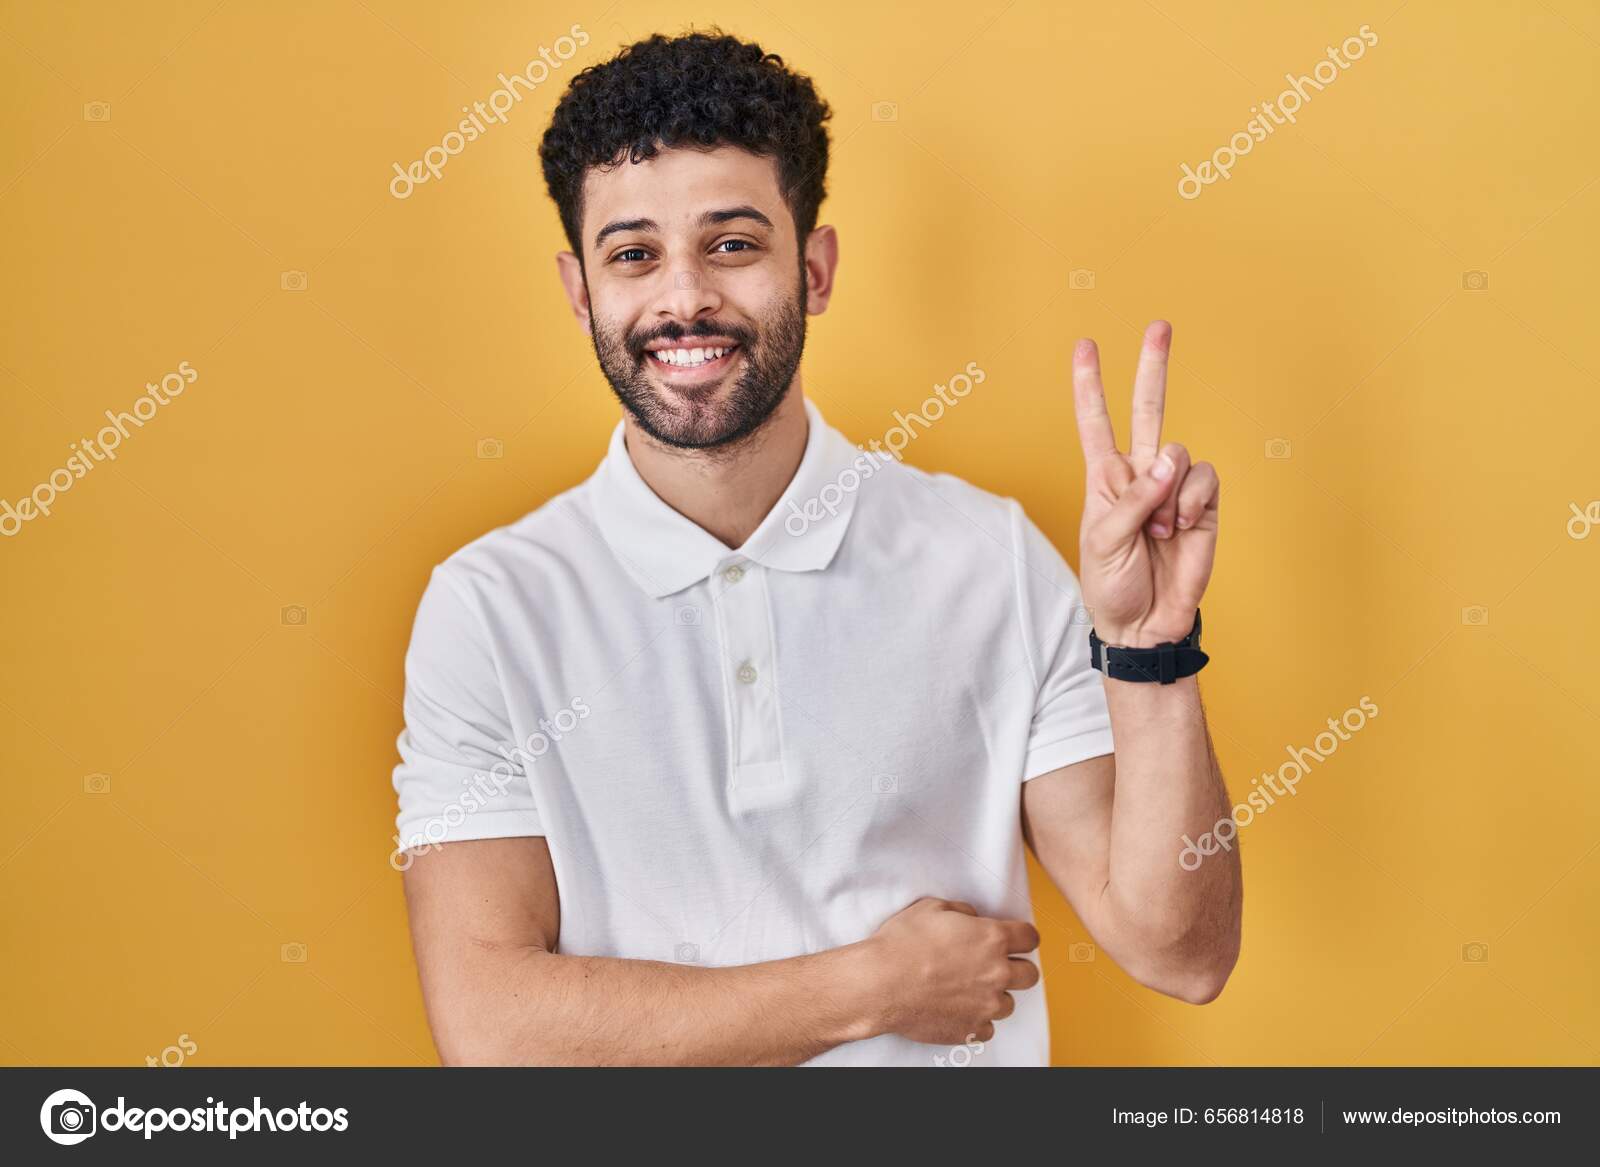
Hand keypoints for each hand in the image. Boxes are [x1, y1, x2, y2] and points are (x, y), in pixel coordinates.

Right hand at [859, 897, 1040, 1045]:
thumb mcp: (931, 908)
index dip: (1022, 938)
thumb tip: (973, 917)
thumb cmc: (901, 944)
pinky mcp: (972, 1030)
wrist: (879, 984)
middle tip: (994, 967)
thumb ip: (962, 910)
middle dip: (1016, 969)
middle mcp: (996, 973)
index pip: (1031, 938)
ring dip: (993, 996)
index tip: (1016, 941)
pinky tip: (956, 1008)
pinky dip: (976, 1020)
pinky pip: (987, 1028)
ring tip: (967, 990)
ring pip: (1008, 1004)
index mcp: (991, 939)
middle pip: (1030, 975)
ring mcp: (986, 1005)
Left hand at [1071, 321, 1218, 647]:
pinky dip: (1191, 501)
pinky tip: (1180, 528)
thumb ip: (1132, 500)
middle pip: (1147, 411)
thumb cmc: (1112, 585)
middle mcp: (1139, 475)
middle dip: (1152, 369)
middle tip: (1159, 327)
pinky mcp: (1203, 505)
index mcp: (1105, 478)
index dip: (1089, 385)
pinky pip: (1205, 479)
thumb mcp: (1103, 542)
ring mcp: (1174, 488)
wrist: (1146, 624)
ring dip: (1168, 490)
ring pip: (1180, 452)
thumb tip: (1168, 463)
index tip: (1084, 345)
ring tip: (1158, 530)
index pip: (1095, 422)